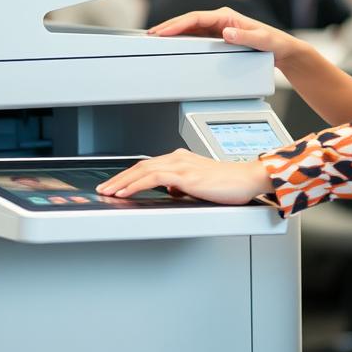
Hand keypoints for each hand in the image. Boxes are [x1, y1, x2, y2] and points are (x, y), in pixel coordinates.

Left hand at [96, 150, 272, 204]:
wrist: (248, 179)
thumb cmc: (230, 184)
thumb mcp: (200, 185)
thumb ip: (184, 185)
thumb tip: (171, 191)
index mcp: (181, 160)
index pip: (148, 166)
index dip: (129, 175)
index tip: (116, 185)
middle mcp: (178, 159)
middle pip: (140, 166)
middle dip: (119, 178)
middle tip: (104, 188)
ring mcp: (181, 165)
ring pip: (143, 170)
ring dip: (122, 182)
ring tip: (108, 192)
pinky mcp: (185, 176)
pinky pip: (153, 178)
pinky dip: (136, 184)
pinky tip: (126, 192)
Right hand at [148, 6, 302, 66]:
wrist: (283, 51)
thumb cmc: (275, 43)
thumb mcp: (263, 41)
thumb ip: (246, 37)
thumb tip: (226, 33)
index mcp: (227, 17)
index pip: (196, 17)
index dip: (178, 24)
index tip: (164, 31)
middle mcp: (221, 21)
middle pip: (189, 21)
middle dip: (169, 27)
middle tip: (151, 35)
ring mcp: (219, 29)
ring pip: (190, 29)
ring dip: (173, 33)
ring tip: (156, 39)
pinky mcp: (218, 39)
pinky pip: (196, 37)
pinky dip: (182, 40)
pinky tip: (172, 45)